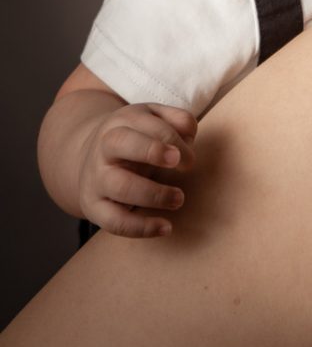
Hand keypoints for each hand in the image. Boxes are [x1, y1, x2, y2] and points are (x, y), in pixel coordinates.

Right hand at [77, 103, 197, 237]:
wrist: (87, 159)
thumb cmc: (135, 138)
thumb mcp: (153, 119)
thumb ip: (177, 120)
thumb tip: (189, 136)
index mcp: (122, 122)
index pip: (147, 125)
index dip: (173, 139)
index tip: (188, 159)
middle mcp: (105, 147)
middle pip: (120, 143)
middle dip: (152, 151)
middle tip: (182, 164)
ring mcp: (97, 178)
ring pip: (120, 185)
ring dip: (153, 194)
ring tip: (179, 198)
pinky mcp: (94, 207)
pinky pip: (114, 221)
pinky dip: (141, 227)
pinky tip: (165, 227)